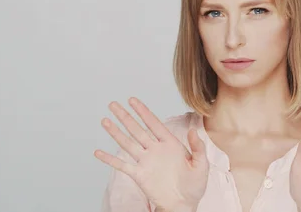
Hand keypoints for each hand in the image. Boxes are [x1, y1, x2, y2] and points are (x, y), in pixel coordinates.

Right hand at [94, 97, 208, 211]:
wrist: (183, 205)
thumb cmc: (194, 186)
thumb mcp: (201, 165)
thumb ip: (198, 147)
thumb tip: (193, 130)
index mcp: (170, 144)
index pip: (154, 124)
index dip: (143, 111)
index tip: (132, 100)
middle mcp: (155, 150)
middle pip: (137, 129)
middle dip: (125, 116)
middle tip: (113, 104)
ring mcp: (146, 162)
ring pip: (127, 143)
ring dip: (116, 132)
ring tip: (105, 121)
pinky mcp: (139, 175)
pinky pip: (122, 165)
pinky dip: (110, 159)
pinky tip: (99, 153)